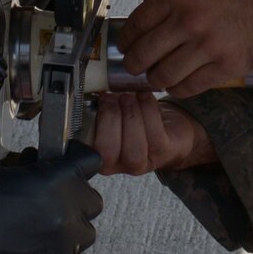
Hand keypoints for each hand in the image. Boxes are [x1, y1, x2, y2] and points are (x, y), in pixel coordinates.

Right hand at [0, 143, 103, 253]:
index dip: (79, 160)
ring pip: (86, 234)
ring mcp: (63, 246)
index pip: (88, 163)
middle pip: (90, 201)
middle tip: (53, 198)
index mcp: (52, 181)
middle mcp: (64, 213)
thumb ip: (30, 172)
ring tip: (48, 229)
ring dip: (70, 230)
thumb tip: (40, 173)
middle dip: (73, 197)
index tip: (74, 161)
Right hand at [90, 92, 213, 174]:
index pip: (85, 153)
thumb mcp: (110, 112)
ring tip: (128, 97)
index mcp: (97, 155)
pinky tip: (143, 96)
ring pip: (133, 147)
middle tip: (111, 97)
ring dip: (130, 115)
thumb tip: (91, 89)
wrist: (167, 126)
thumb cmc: (132, 117)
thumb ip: (97, 106)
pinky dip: (147, 110)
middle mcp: (117, 164)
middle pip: (108, 152)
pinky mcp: (162, 153)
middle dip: (109, 118)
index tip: (93, 102)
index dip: (87, 129)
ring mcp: (141, 163)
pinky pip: (154, 135)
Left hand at [119, 0, 252, 97]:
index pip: (137, 24)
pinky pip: (191, 86)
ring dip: (155, 80)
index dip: (126, 40)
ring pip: (164, 74)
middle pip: (145, 53)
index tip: (125, 46)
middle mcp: (189, 20)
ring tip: (157, 78)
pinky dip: (179, 89)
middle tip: (134, 67)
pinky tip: (177, 85)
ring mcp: (209, 45)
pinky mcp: (229, 66)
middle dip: (134, 64)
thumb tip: (145, 1)